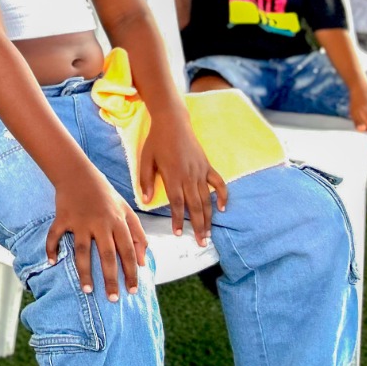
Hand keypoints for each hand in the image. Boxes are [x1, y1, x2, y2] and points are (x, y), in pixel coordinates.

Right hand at [48, 167, 148, 302]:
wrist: (77, 172)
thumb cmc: (104, 193)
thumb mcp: (126, 209)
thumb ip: (138, 234)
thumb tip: (142, 261)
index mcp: (118, 221)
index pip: (128, 251)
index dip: (131, 272)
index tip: (132, 291)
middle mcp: (100, 223)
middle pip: (107, 255)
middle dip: (111, 279)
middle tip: (113, 299)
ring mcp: (80, 221)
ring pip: (83, 251)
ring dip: (85, 272)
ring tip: (88, 290)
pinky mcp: (63, 218)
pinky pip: (55, 236)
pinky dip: (51, 249)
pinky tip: (52, 262)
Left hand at [137, 114, 227, 244]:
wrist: (172, 121)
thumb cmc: (156, 140)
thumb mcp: (145, 159)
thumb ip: (145, 180)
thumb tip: (143, 200)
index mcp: (172, 176)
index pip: (177, 204)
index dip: (178, 220)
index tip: (179, 234)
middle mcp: (188, 177)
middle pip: (195, 206)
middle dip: (198, 226)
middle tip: (201, 243)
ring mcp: (200, 172)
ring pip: (206, 199)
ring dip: (209, 218)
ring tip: (209, 234)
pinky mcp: (207, 166)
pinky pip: (218, 184)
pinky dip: (222, 196)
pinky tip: (222, 208)